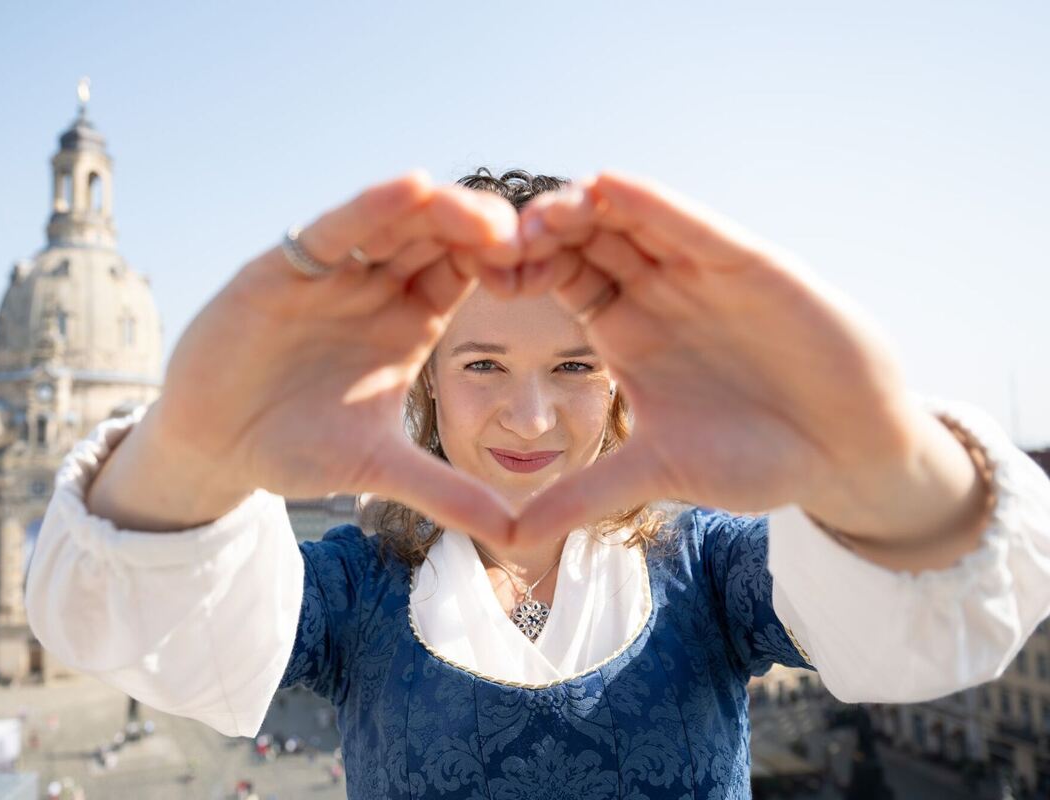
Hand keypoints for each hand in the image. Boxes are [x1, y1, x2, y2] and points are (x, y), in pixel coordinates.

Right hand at [134, 171, 522, 539]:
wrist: (215, 447)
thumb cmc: (295, 448)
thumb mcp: (379, 469)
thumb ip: (445, 492)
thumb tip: (516, 537)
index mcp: (410, 319)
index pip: (467, 270)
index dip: (505, 264)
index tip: (545, 271)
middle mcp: (375, 285)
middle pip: (440, 236)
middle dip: (484, 229)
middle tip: (530, 236)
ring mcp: (331, 272)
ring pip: (395, 222)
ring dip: (441, 212)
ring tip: (485, 215)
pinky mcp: (282, 269)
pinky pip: (335, 231)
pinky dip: (371, 209)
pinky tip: (413, 188)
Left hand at [510, 172, 928, 541]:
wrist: (845, 451)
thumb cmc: (754, 458)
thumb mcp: (657, 472)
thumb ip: (586, 494)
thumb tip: (509, 536)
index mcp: (623, 329)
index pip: (557, 278)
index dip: (518, 270)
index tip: (475, 276)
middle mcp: (653, 290)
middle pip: (583, 239)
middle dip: (539, 232)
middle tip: (493, 239)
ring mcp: (698, 271)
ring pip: (629, 221)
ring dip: (584, 211)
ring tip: (540, 215)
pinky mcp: (747, 263)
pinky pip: (691, 226)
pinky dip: (653, 205)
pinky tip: (613, 189)